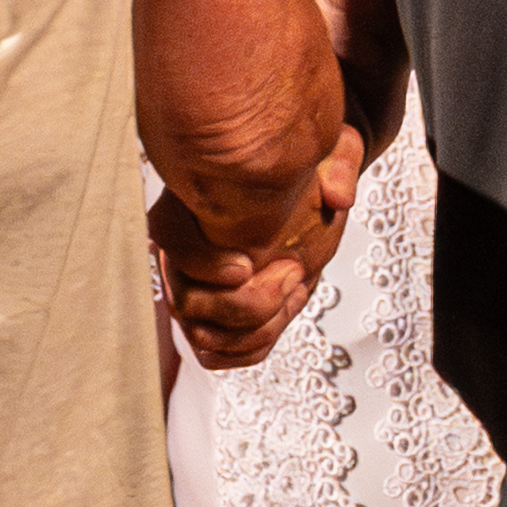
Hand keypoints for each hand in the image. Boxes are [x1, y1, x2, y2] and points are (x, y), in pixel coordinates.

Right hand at [156, 127, 362, 369]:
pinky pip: (215, 353)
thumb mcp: (323, 153)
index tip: (246, 265)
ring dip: (259, 327)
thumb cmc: (296, 176)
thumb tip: (339, 195)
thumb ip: (336, 162)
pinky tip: (286, 309)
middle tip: (292, 273)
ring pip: (203, 334)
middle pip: (186, 301)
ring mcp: (193, 293)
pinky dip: (252, 346)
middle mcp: (181, 255)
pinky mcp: (212, 321)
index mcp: (189, 205)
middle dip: (247, 303)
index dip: (201, 261)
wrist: (300, 205)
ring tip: (294, 290)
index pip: (168, 237)